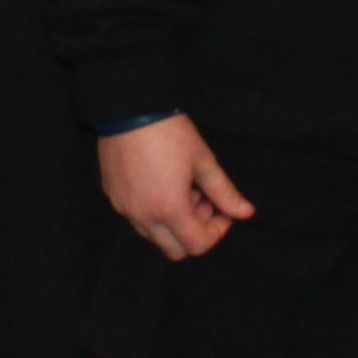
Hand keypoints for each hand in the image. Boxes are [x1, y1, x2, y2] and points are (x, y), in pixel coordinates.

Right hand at [98, 115, 254, 260]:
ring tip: (180, 188)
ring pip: (154, 236)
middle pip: (175, 250)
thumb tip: (245, 213)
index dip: (217, 232)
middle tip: (202, 201)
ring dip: (173, 223)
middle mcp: (143, 215)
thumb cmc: (168, 131)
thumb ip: (225, 193)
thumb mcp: (203, 160)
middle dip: (194, 231)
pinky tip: (160, 182)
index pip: (197, 245)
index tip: (222, 210)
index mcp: (169, 209)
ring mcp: (124, 207)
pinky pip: (136, 218)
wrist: (129, 106)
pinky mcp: (112, 196)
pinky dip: (153, 212)